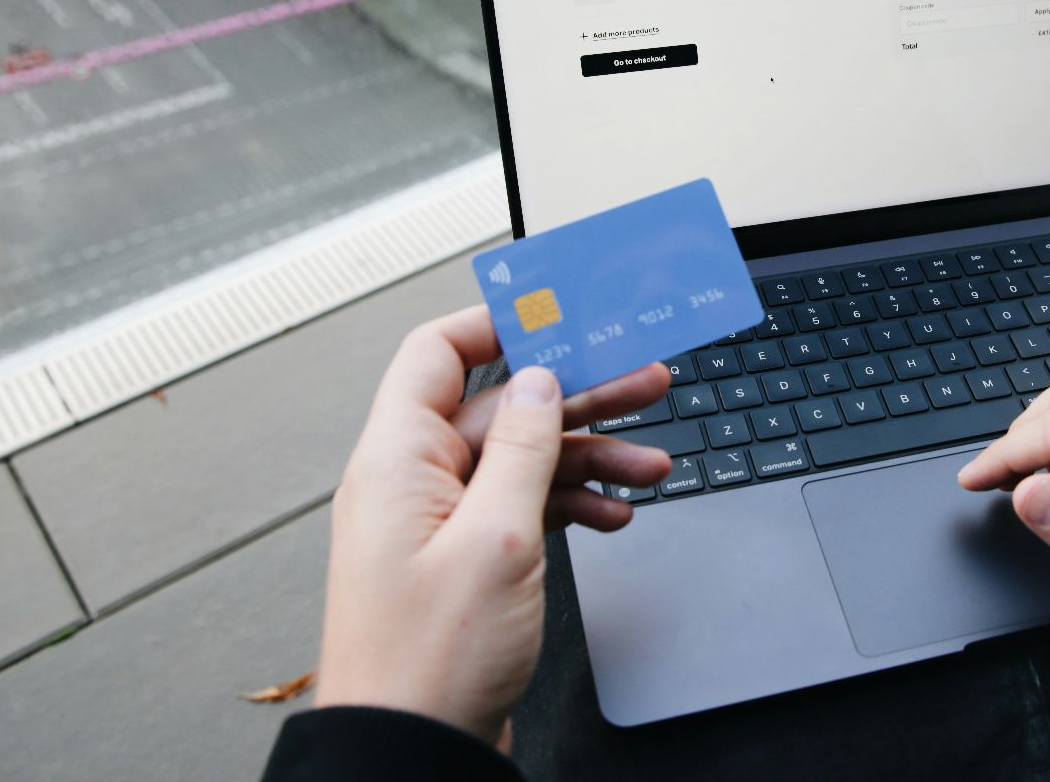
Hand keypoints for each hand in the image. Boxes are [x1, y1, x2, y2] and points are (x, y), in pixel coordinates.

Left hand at [314, 306, 671, 747]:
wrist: (413, 753)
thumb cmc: (429, 661)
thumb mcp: (496, 537)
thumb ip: (522, 449)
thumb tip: (539, 382)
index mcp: (396, 460)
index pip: (439, 354)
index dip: (501, 325)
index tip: (564, 312)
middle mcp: (412, 484)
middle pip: (502, 408)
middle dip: (578, 394)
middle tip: (646, 379)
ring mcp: (439, 524)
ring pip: (523, 460)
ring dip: (589, 456)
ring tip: (653, 460)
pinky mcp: (465, 562)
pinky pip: (523, 508)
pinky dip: (572, 504)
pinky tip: (615, 513)